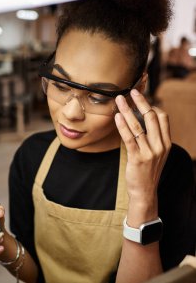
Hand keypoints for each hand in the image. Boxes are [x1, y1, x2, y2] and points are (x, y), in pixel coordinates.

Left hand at [115, 89, 170, 222]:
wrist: (145, 192)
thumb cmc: (147, 170)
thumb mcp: (156, 153)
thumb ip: (153, 137)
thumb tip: (142, 119)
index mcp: (166, 143)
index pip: (163, 118)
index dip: (151, 105)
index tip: (140, 98)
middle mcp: (160, 146)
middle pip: (152, 117)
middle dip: (141, 102)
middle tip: (131, 91)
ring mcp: (150, 152)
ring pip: (138, 126)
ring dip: (127, 110)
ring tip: (119, 100)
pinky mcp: (137, 158)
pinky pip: (129, 138)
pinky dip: (122, 126)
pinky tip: (116, 117)